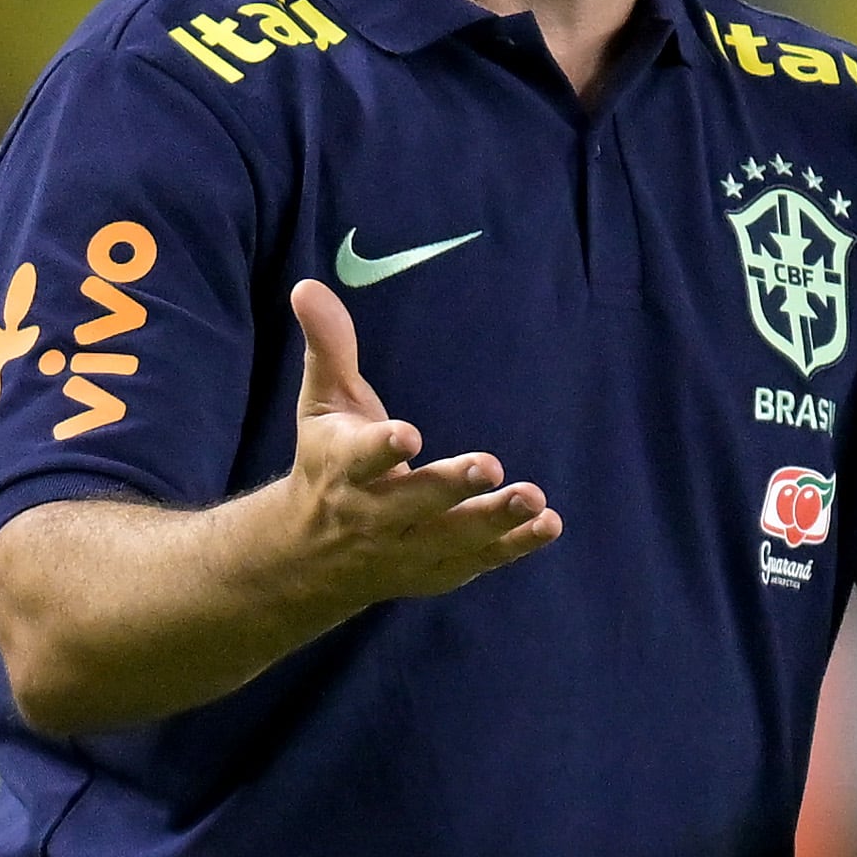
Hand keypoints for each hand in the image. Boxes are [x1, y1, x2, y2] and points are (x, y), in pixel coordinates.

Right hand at [285, 279, 562, 601]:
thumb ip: (329, 348)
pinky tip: (548, 525)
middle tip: (489, 465)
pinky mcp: (435, 570)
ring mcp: (405, 548)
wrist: (309, 554)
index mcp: (342, 467)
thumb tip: (309, 286)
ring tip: (535, 499)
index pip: (360, 457)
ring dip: (494, 521)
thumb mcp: (322, 405)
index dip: (383, 448)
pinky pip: (476, 561)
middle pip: (413, 502)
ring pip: (451, 538)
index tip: (408, 434)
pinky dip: (512, 547)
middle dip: (449, 486)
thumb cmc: (327, 461)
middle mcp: (372, 513)